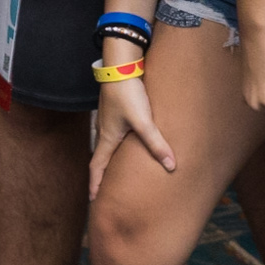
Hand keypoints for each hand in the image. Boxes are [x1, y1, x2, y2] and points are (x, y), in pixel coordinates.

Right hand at [89, 74, 177, 198]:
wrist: (120, 66)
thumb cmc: (127, 94)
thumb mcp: (143, 121)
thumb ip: (156, 144)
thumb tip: (171, 166)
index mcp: (108, 137)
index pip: (97, 166)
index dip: (95, 183)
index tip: (92, 198)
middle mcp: (105, 130)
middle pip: (101, 156)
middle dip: (102, 174)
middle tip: (104, 189)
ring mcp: (110, 118)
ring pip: (108, 143)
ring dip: (110, 158)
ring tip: (117, 168)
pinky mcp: (117, 108)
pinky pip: (115, 132)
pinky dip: (118, 143)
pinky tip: (129, 140)